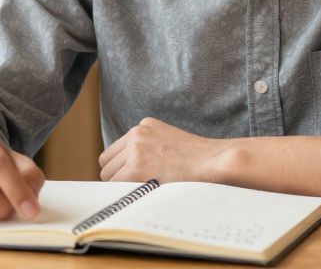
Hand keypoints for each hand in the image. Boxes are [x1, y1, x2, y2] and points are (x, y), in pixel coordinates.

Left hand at [98, 117, 232, 182]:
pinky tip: (142, 195)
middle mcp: (136, 134)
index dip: (120, 167)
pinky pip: (116, 186)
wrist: (214, 162)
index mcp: (144, 126)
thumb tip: (126, 171)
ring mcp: (135, 149)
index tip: (129, 179)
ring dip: (120, 186)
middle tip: (134, 188)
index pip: (115, 150)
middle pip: (107, 162)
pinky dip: (125, 193)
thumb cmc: (198, 160)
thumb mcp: (170, 143)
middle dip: (116, 177)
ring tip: (141, 192)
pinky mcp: (136, 166)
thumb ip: (148, 149)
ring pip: (108, 175)